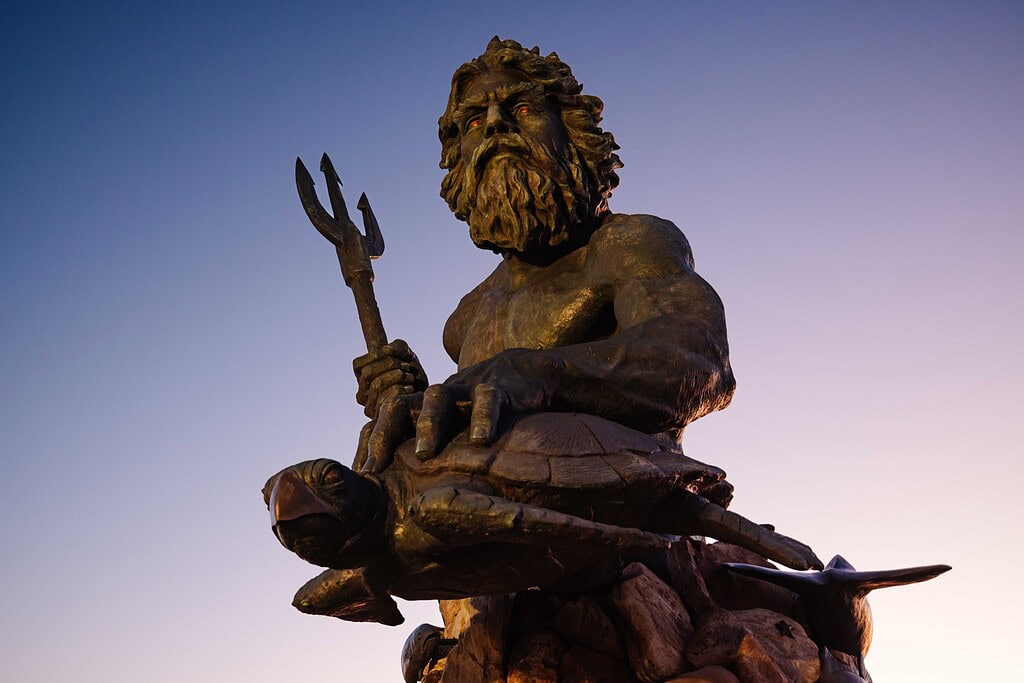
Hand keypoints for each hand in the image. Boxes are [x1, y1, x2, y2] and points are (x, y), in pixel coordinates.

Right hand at [352, 339, 427, 418]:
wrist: (429, 398)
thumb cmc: (413, 375)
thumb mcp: (406, 354)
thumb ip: (397, 346)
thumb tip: (386, 350)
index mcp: (361, 379)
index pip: (358, 365)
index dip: (378, 356)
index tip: (396, 357)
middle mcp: (362, 394)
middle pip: (368, 372)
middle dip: (391, 365)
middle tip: (407, 367)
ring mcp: (370, 408)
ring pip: (377, 384)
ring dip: (399, 376)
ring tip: (410, 378)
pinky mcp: (382, 418)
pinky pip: (387, 398)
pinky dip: (402, 389)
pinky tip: (410, 389)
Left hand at [360, 349, 550, 473]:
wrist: (526, 373)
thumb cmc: (485, 412)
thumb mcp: (458, 429)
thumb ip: (436, 451)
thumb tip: (413, 494)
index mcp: (425, 407)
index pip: (388, 420)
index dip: (373, 443)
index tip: (364, 475)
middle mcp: (439, 396)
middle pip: (401, 405)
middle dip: (386, 434)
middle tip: (378, 465)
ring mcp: (466, 389)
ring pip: (438, 398)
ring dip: (427, 425)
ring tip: (423, 454)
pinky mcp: (499, 387)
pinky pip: (487, 399)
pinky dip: (482, 417)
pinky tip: (481, 440)